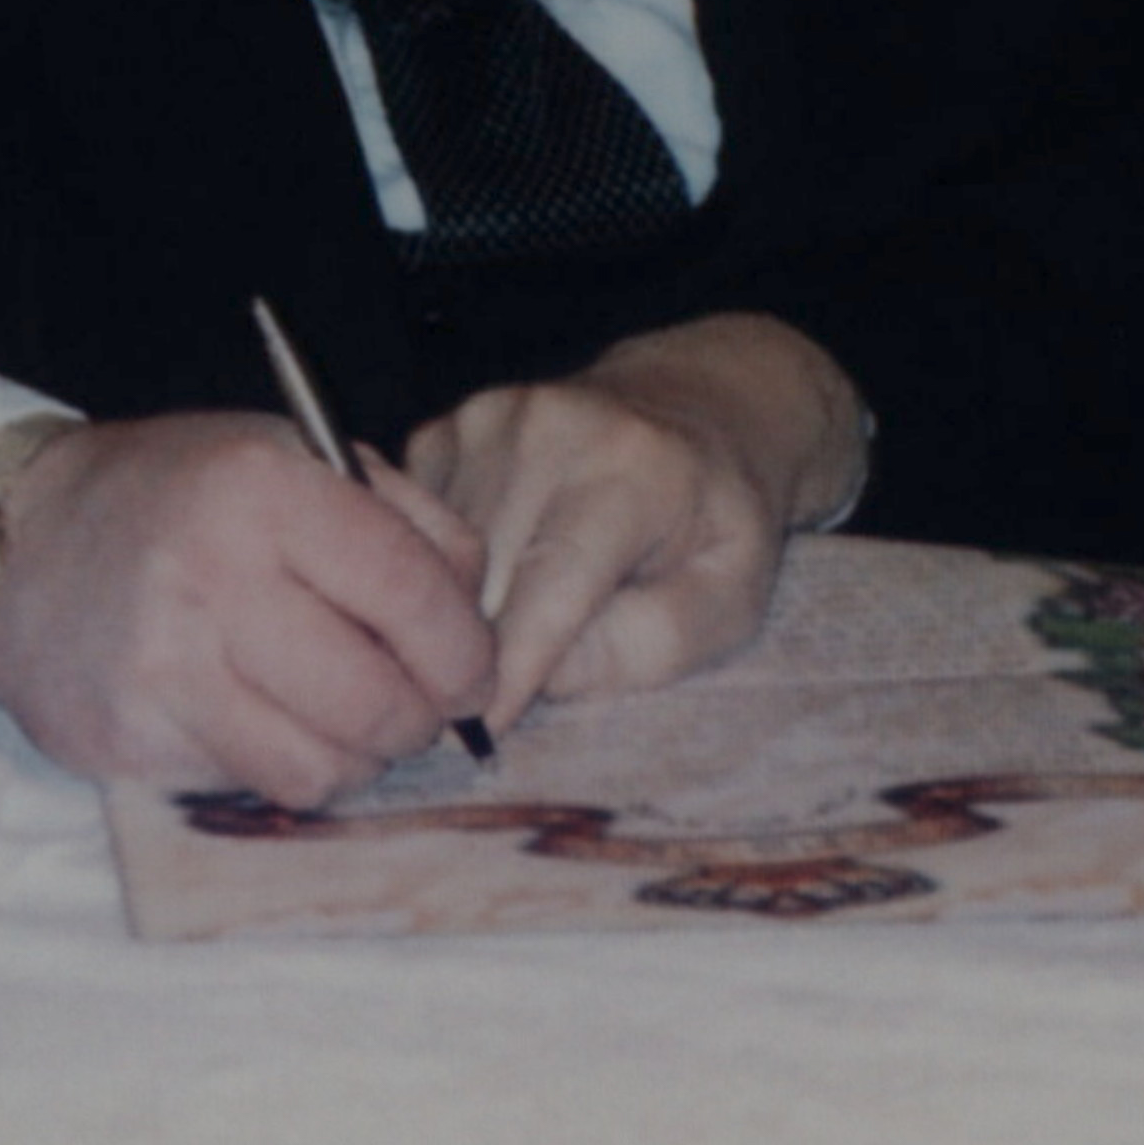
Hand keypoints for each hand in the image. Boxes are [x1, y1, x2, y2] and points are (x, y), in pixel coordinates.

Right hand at [0, 408, 501, 810]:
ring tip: (339, 713)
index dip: (464, 651)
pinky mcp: (131, 741)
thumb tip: (474, 626)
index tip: (471, 671)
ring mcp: (163, 667)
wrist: (18, 548)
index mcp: (261, 488)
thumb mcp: (291, 458)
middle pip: (376, 700)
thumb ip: (403, 523)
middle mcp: (210, 576)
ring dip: (356, 756)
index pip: (410, 591)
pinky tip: (266, 720)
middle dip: (419, 719)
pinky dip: (285, 768)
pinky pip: (257, 787)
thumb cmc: (179, 501)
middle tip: (414, 704)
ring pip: (324, 767)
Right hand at [401, 311, 863, 727]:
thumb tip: (544, 675)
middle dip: (481, 651)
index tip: (476, 734)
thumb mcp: (728, 598)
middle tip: (496, 702)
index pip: (551, 581)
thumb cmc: (716, 521)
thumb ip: (651, 642)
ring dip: (459, 612)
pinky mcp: (443, 430)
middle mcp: (547, 427)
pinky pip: (414, 531)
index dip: (511, 667)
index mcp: (632, 467)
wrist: (693, 409)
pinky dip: (441, 572)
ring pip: (435, 558)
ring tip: (509, 633)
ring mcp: (484, 421)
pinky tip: (493, 578)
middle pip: (481, 577)